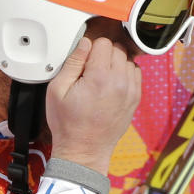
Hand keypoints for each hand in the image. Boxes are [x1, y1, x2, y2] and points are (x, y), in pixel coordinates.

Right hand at [46, 36, 141, 174]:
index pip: (102, 42)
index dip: (90, 48)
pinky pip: (135, 73)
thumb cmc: (68, 124)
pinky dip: (125, 73)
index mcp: (99, 77)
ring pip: (128, 59)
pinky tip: (111, 84)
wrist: (84, 150)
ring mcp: (131, 90)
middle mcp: (120, 82)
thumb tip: (84, 43)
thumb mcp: (57, 90)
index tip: (83, 61)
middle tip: (90, 69)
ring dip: (116, 63)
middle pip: (117, 48)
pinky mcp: (135, 98)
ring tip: (100, 78)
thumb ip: (72, 62)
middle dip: (103, 54)